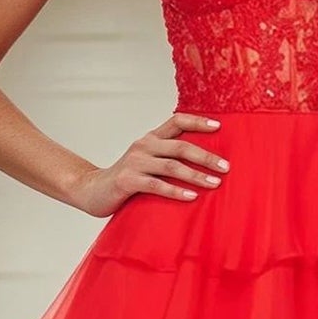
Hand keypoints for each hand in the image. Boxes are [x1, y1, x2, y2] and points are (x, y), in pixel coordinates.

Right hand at [69, 111, 228, 217]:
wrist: (92, 190)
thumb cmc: (127, 179)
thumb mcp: (147, 163)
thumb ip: (167, 159)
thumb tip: (204, 165)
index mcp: (150, 138)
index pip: (177, 121)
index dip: (198, 122)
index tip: (219, 127)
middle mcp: (143, 145)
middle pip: (181, 146)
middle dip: (206, 156)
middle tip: (226, 167)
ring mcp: (135, 162)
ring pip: (172, 166)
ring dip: (196, 175)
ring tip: (214, 183)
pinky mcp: (128, 180)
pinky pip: (157, 185)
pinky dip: (176, 191)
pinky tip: (191, 196)